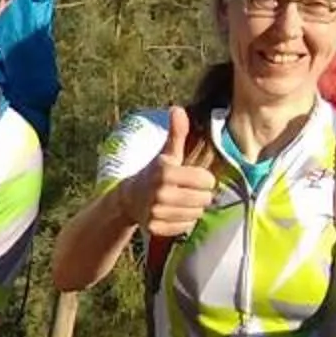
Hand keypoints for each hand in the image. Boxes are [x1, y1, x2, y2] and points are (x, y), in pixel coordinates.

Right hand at [125, 106, 214, 238]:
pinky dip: (183, 222)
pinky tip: (174, 213)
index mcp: (166, 172)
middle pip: (204, 199)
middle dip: (201, 195)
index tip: (195, 178)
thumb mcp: (166, 154)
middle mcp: (161, 193)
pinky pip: (185, 227)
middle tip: (189, 191)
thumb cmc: (154, 173)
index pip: (206, 180)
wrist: (128, 199)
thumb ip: (176, 133)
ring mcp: (157, 212)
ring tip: (182, 202)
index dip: (205, 179)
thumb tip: (177, 108)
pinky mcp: (155, 228)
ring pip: (196, 214)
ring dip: (193, 209)